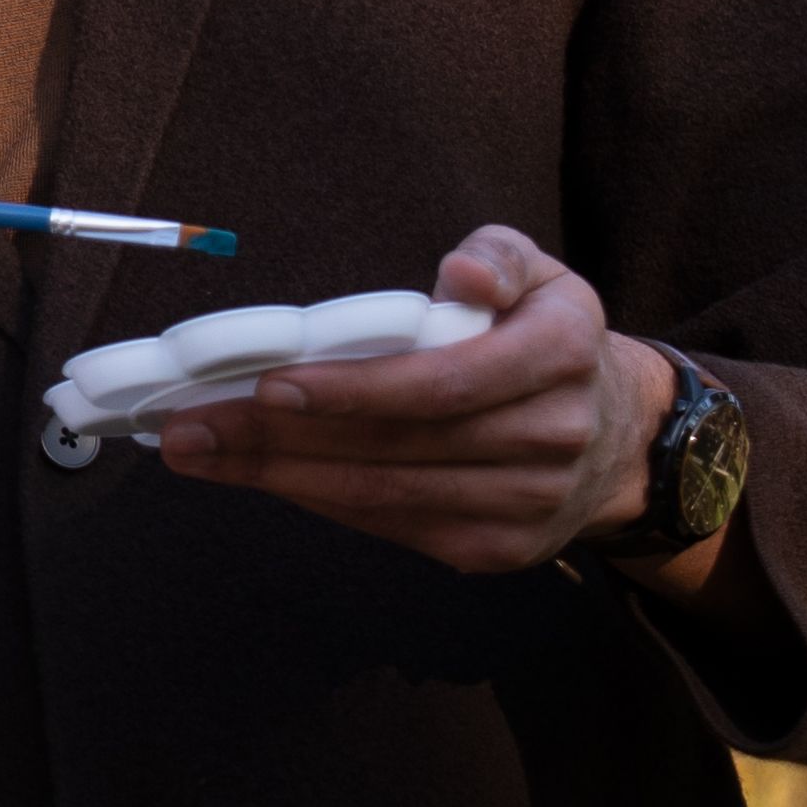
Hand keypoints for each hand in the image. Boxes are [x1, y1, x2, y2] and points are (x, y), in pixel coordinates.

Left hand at [154, 224, 687, 579]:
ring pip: (383, 496)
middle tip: (190, 426)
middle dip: (279, 438)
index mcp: (561, 352)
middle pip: (396, 447)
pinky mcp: (496, 549)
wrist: (615, 436)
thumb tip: (459, 277)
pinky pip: (392, 526)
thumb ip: (497, 257)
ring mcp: (526, 504)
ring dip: (280, 477)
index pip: (443, 382)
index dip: (353, 390)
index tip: (268, 385)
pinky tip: (263, 476)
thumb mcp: (538, 272)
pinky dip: (320, 500)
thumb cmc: (542, 335)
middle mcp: (551, 436)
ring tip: (201, 453)